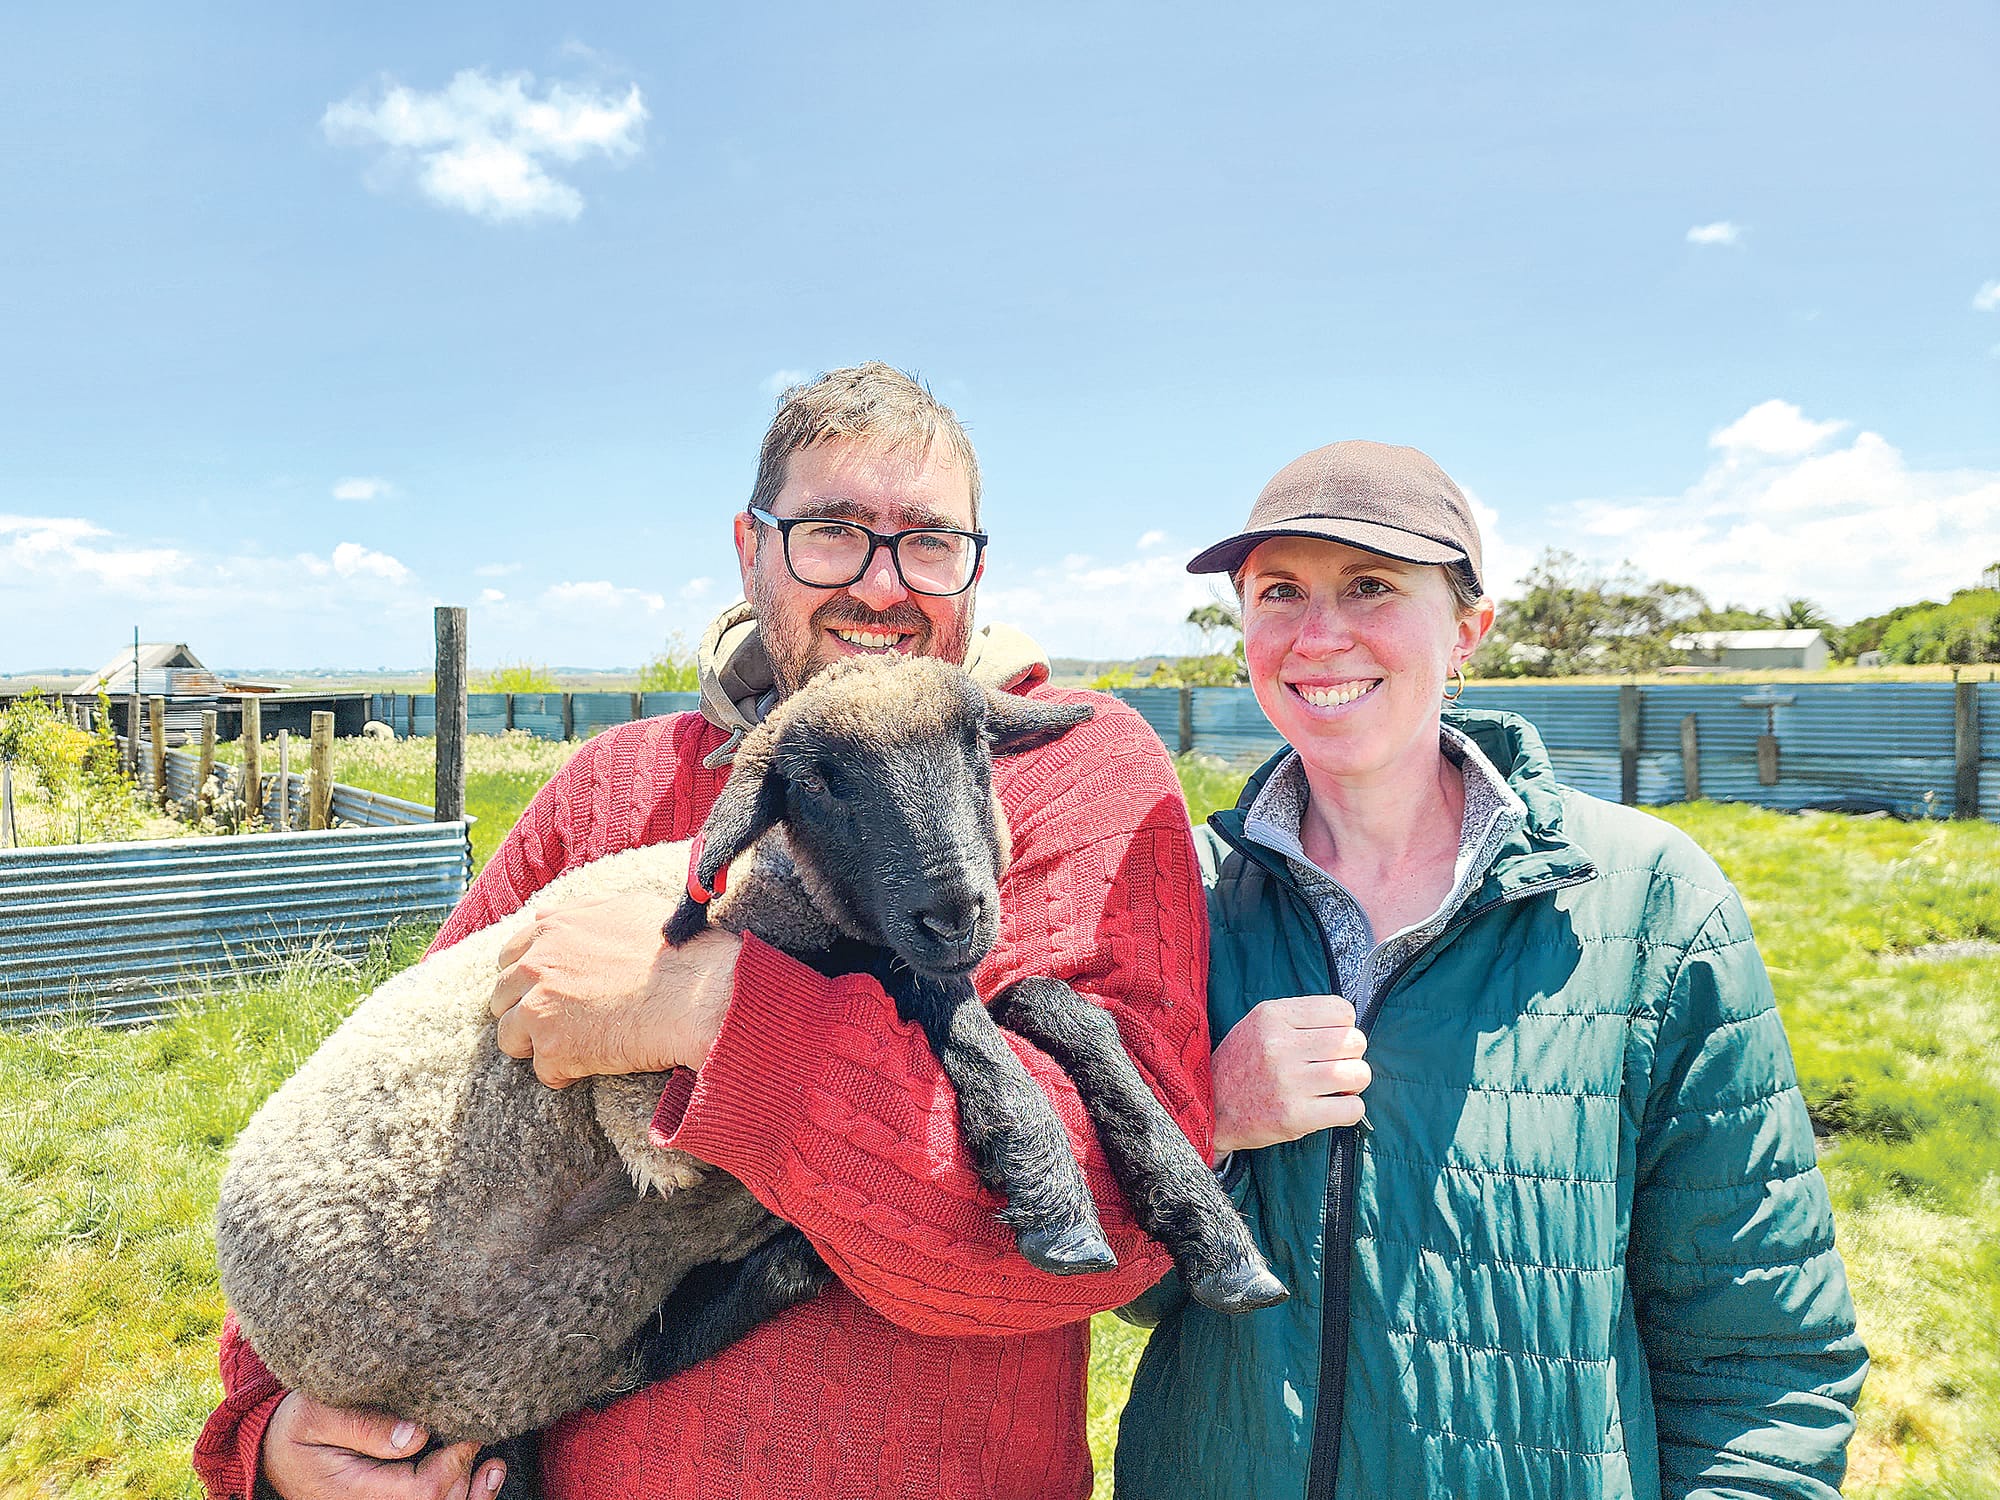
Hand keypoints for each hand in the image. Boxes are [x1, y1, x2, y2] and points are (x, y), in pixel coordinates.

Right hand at [260, 1392, 503, 1498]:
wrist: (274, 1447)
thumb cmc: (295, 1426)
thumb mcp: (316, 1414)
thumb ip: (363, 1424)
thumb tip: (414, 1435)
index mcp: (353, 1492)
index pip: (420, 1492)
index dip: (453, 1463)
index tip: (468, 1428)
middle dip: (464, 1473)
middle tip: (477, 1432)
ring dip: (471, 1489)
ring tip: (492, 1462)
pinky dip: (467, 1493)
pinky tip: (487, 1474)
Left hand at [490, 892, 741, 1086]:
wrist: (697, 993)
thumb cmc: (673, 949)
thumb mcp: (625, 908)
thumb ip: (577, 912)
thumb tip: (541, 915)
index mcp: (550, 932)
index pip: (508, 956)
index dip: (526, 977)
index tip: (546, 990)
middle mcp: (535, 968)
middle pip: (501, 999)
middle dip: (525, 1010)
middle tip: (563, 1021)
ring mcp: (540, 1010)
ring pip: (510, 1038)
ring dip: (538, 1044)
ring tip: (577, 1044)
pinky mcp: (554, 1050)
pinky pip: (544, 1072)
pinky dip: (567, 1072)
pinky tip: (598, 1060)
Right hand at [1211, 994, 1369, 1155]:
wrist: (1210, 1107)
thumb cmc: (1242, 1064)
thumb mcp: (1259, 1024)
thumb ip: (1301, 1018)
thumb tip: (1351, 1026)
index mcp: (1272, 1016)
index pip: (1342, 1010)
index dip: (1343, 1027)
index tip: (1328, 1041)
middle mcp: (1279, 1045)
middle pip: (1354, 1041)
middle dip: (1352, 1055)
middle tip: (1333, 1065)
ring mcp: (1288, 1081)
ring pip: (1359, 1073)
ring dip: (1354, 1082)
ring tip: (1336, 1087)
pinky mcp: (1295, 1116)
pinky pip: (1352, 1109)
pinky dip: (1350, 1110)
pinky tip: (1332, 1108)